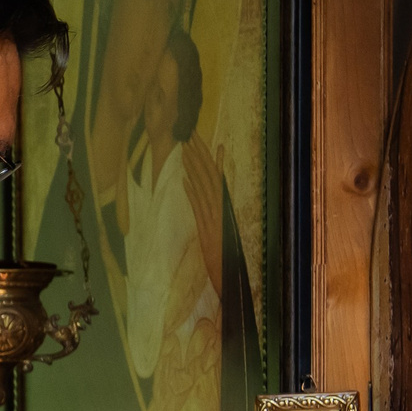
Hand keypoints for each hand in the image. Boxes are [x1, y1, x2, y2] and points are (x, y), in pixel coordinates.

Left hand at [183, 139, 226, 294]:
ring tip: (184, 150)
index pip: (213, 175)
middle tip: (189, 136)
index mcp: (220, 204)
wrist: (227, 274)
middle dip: (199, 155)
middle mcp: (219, 207)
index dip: (205, 158)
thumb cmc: (221, 255)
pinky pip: (200, 206)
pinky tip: (185, 180)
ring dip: (194, 167)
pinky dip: (193, 192)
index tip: (196, 143)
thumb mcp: (213, 228)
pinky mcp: (208, 227)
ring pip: (204, 187)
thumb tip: (200, 193)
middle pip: (208, 175)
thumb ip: (208, 211)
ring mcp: (213, 216)